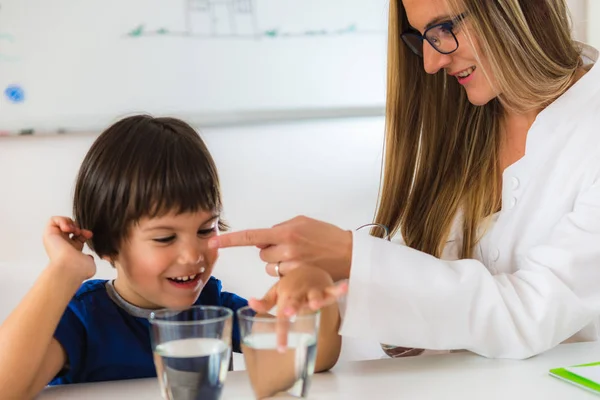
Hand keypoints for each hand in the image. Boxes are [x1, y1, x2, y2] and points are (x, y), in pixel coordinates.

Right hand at [43, 216, 95, 281]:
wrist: (70, 267)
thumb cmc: (79, 268)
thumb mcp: (89, 263)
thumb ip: (89, 258)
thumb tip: (89, 257)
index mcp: (72, 252)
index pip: (78, 237)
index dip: (85, 233)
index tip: (89, 235)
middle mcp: (62, 245)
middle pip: (70, 229)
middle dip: (77, 226)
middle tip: (80, 232)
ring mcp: (55, 239)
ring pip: (61, 223)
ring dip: (69, 222)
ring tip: (73, 230)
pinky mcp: (49, 234)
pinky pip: (53, 220)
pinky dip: (62, 220)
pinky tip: (67, 228)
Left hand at [209, 216, 352, 280]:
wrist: (348, 253)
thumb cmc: (326, 235)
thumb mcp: (302, 222)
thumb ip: (279, 228)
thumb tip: (262, 239)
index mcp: (285, 232)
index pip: (251, 236)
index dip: (230, 240)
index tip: (212, 242)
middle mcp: (286, 249)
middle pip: (262, 254)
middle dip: (271, 251)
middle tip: (290, 246)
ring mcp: (292, 266)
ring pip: (270, 267)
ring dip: (279, 262)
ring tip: (299, 257)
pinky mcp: (297, 279)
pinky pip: (281, 276)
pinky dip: (287, 272)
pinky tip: (302, 266)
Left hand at [249, 266, 347, 350]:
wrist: (308, 267)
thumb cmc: (292, 284)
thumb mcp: (276, 291)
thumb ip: (265, 302)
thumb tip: (249, 303)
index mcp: (286, 296)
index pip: (282, 317)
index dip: (281, 332)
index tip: (281, 347)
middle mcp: (299, 294)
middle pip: (296, 302)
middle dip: (293, 308)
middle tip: (288, 314)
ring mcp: (313, 291)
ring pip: (315, 296)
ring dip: (315, 299)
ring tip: (315, 304)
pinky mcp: (326, 288)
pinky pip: (333, 289)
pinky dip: (339, 289)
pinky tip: (345, 287)